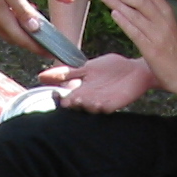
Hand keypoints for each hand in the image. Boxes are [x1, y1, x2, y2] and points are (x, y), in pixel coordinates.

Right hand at [0, 0, 50, 53]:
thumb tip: (34, 28)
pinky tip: (20, 19)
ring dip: (23, 36)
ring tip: (37, 33)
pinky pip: (3, 26)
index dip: (38, 48)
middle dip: (32, 44)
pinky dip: (15, 27)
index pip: (24, 41)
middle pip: (17, 40)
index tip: (49, 53)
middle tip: (46, 45)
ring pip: (10, 34)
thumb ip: (24, 11)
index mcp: (2, 20)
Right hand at [42, 54, 157, 111]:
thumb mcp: (86, 68)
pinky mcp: (114, 105)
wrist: (136, 70)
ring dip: (85, 105)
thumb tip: (41, 76)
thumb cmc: (112, 68)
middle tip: (68, 101)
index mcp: (82, 90)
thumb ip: (67, 72)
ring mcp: (101, 103)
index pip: (68, 97)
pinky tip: (99, 102)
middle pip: (78, 104)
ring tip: (81, 100)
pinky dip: (102, 107)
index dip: (63, 98)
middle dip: (73, 103)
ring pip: (90, 108)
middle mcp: (89, 99)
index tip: (58, 96)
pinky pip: (106, 108)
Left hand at [97, 0, 176, 92]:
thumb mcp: (165, 27)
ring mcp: (158, 34)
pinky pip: (136, 32)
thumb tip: (131, 4)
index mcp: (167, 12)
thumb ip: (152, 15)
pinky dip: (124, 21)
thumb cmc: (172, 52)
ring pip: (136, 12)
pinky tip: (114, 14)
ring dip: (117, 3)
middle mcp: (163, 20)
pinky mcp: (152, 49)